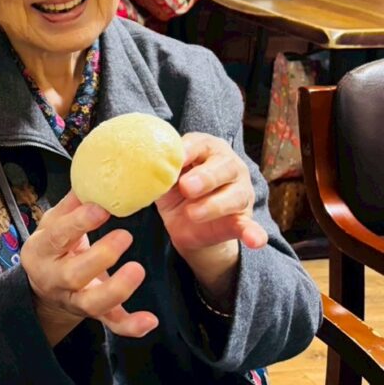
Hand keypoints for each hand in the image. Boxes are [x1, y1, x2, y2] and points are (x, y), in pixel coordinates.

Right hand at [22, 192, 157, 344]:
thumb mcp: (54, 223)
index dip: (77, 224)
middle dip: (100, 256)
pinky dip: (130, 326)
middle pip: (73, 273)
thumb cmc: (54, 246)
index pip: (57, 236)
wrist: (43, 284)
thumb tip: (94, 174)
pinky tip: (150, 320)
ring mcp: (74, 299)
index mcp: (43, 250)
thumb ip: (73, 204)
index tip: (100, 208)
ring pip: (92, 303)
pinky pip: (111, 324)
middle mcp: (55, 278)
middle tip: (125, 236)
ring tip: (138, 269)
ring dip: (116, 288)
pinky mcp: (93, 315)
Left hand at [156, 133, 268, 304]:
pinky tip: (255, 240)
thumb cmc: (173, 189)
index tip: (175, 159)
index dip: (187, 151)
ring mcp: (239, 192)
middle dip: (204, 177)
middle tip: (186, 186)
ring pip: (234, 195)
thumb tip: (129, 166)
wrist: (187, 223)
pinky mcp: (243, 219)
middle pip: (223, 167)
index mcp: (205, 148)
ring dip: (214, 205)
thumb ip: (153, 171)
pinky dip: (254, 233)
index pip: (198, 144)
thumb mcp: (161, 179)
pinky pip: (251, 226)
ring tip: (193, 213)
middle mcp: (227, 165)